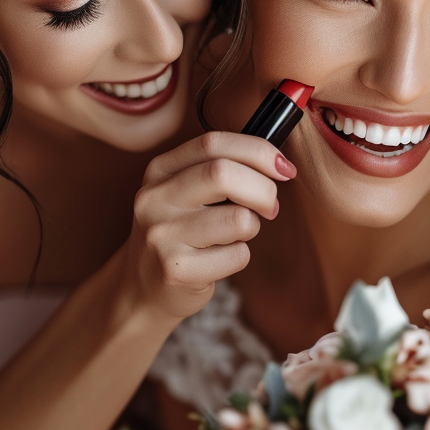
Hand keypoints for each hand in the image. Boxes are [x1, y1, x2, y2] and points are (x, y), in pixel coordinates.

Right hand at [121, 131, 294, 321]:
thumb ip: (222, 170)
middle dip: (263, 189)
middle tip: (270, 207)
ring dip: (252, 227)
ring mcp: (161, 234)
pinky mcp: (175, 270)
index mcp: (160, 170)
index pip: (213, 143)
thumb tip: (278, 163)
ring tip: (235, 236)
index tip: (284, 168)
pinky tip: (220, 260)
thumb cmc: (183, 233)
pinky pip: (237, 256)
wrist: (145, 286)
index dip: (258, 151)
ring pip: (238, 219)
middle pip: (223, 174)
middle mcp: (155, 198)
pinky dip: (240, 257)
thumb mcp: (188, 193)